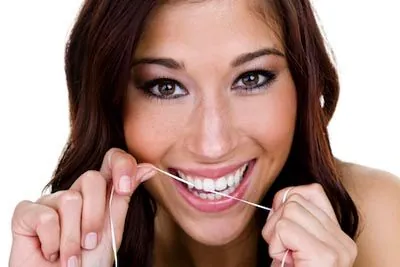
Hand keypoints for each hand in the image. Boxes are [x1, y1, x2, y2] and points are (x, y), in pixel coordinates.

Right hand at [9, 148, 155, 266]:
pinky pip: (45, 217)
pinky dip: (52, 243)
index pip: (111, 160)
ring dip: (73, 239)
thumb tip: (147, 167)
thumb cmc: (89, 262)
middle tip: (90, 243)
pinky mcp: (26, 213)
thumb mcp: (113, 229)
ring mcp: (49, 202)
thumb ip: (124, 197)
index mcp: (98, 194)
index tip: (125, 186)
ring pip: (69, 200)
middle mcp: (74, 193)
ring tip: (70, 256)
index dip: (121, 165)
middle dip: (95, 217)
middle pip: (92, 179)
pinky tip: (50, 253)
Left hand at [262, 183, 357, 266]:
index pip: (313, 191)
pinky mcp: (325, 255)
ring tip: (285, 257)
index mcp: (338, 236)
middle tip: (281, 248)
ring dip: (274, 235)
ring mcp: (338, 246)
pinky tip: (286, 262)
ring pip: (289, 210)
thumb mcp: (295, 247)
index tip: (281, 229)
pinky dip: (275, 246)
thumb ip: (296, 222)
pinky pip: (284, 228)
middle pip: (295, 198)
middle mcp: (343, 240)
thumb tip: (280, 198)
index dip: (287, 202)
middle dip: (276, 221)